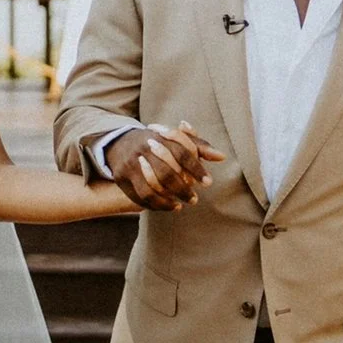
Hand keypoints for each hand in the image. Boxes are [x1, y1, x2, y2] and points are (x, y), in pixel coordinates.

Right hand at [104, 123, 223, 211]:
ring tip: (180, 205)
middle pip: (166, 173)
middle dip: (182, 189)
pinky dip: (155, 205)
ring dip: (167, 201)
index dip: (196, 168)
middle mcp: (143, 149)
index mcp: (159, 136)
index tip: (207, 182)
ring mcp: (130, 164)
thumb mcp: (175, 139)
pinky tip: (167, 206)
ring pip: (151, 189)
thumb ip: (199, 147)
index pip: (181, 152)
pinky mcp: (121, 178)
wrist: (120, 143)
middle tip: (194, 199)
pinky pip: (139, 197)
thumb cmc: (156, 142)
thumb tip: (221, 157)